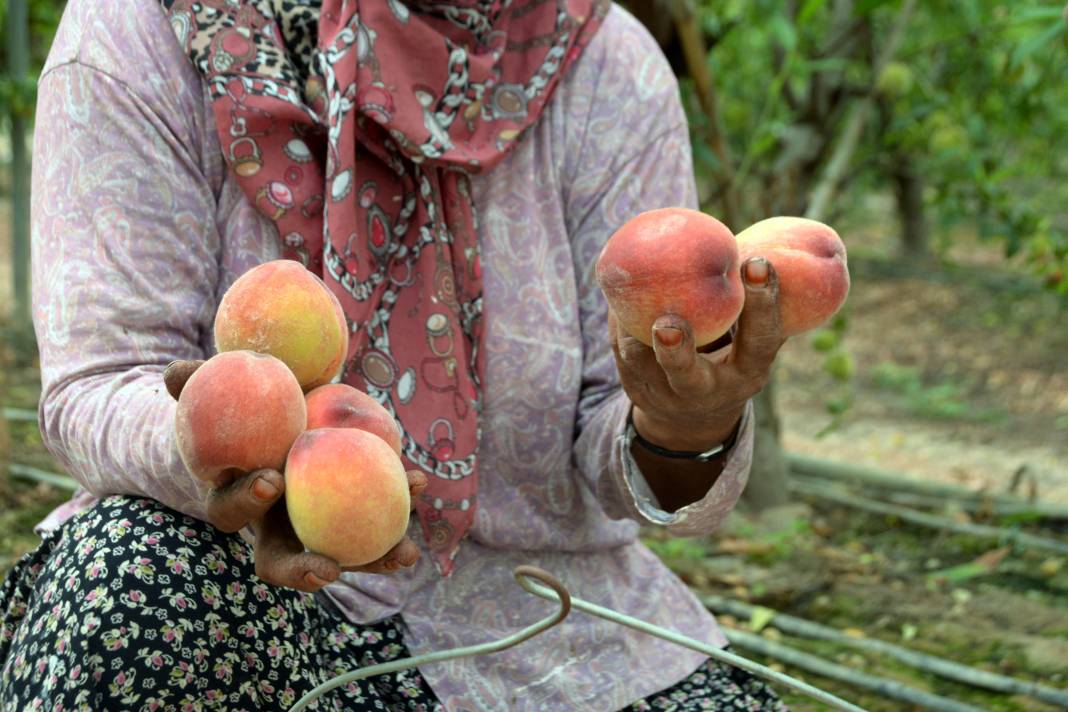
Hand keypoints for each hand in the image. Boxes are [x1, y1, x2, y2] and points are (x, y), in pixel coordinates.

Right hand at [164, 360, 425, 590]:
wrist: (290, 402)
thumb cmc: (251, 398)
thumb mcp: (224, 387)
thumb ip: (197, 382)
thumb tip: (174, 374)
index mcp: (237, 495)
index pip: (230, 513)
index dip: (247, 501)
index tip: (272, 478)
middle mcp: (275, 522)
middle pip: (285, 561)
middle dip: (306, 571)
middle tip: (331, 568)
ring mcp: (317, 523)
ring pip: (343, 553)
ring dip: (374, 558)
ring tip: (404, 553)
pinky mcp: (355, 511)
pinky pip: (378, 518)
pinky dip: (401, 506)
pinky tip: (421, 483)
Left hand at [608, 257, 785, 451]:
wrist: (693, 417)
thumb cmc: (733, 356)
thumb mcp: (752, 339)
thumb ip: (756, 303)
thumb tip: (768, 241)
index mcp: (748, 375)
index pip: (761, 341)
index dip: (761, 305)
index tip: (756, 263)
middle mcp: (707, 392)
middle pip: (687, 376)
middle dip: (677, 351)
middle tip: (668, 322)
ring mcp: (666, 396)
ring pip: (641, 364)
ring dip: (632, 328)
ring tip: (630, 286)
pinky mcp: (636, 389)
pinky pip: (620, 351)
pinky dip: (618, 319)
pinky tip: (618, 288)